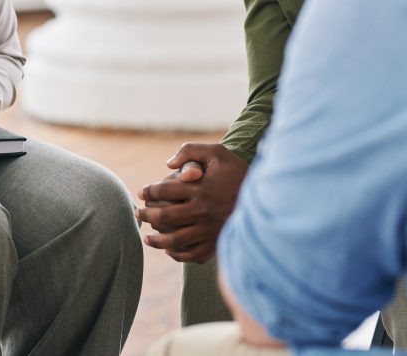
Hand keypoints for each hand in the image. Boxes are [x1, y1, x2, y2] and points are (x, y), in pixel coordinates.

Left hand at [135, 143, 248, 262]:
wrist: (268, 193)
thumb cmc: (238, 169)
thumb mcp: (216, 153)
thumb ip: (189, 151)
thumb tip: (167, 164)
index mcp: (201, 188)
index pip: (164, 191)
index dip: (148, 191)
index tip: (141, 193)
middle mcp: (204, 211)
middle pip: (165, 217)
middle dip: (146, 215)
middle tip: (138, 214)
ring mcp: (211, 229)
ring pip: (176, 240)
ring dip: (157, 240)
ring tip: (147, 237)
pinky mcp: (219, 242)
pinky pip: (194, 254)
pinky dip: (178, 255)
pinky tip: (169, 250)